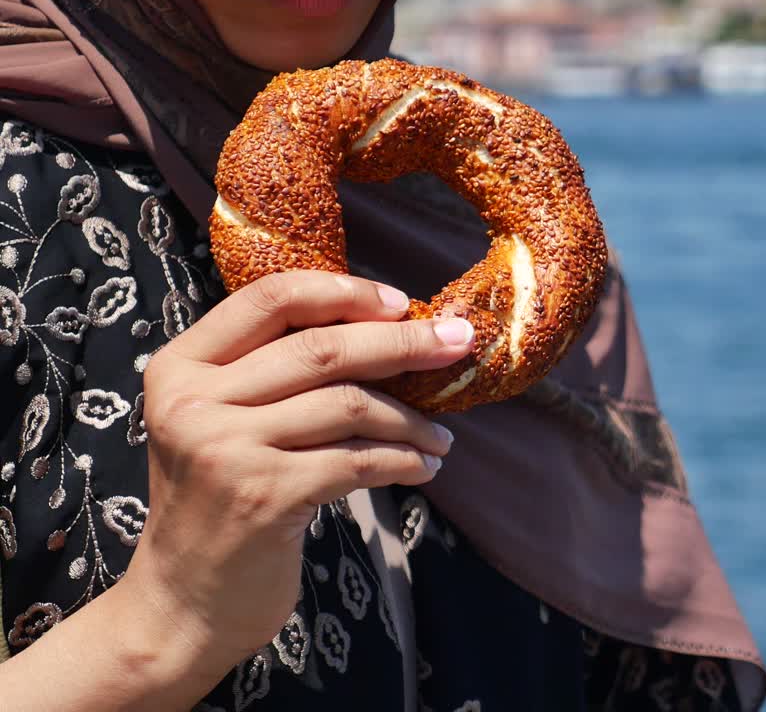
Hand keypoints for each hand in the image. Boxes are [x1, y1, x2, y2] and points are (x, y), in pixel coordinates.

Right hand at [122, 270, 473, 676]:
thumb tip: (391, 330)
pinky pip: (358, 460)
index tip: (404, 304)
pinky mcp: (264, 496)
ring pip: (349, 404)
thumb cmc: (223, 500)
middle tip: (456, 347)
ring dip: (412, 419)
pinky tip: (423, 467)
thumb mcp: (224, 422)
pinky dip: (403, 460)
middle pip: (322, 348)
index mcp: (181, 366)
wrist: (185, 601)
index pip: (270, 298)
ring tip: (441, 437)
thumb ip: (275, 374)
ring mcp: (226, 448)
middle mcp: (194, 401)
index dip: (345, 294)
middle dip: (403, 344)